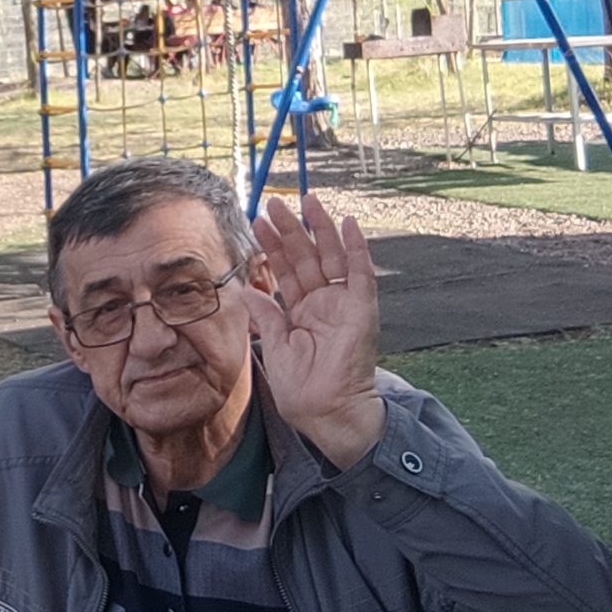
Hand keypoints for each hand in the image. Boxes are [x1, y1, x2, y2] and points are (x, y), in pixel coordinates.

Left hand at [238, 193, 387, 470]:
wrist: (326, 411)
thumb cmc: (302, 388)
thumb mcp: (276, 346)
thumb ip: (267, 315)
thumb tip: (248, 289)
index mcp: (301, 312)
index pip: (285, 271)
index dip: (272, 247)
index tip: (256, 222)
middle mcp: (323, 303)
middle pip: (306, 257)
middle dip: (291, 230)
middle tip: (274, 203)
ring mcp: (343, 304)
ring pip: (331, 257)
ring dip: (320, 228)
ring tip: (306, 200)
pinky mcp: (362, 309)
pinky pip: (361, 273)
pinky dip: (356, 248)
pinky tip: (348, 224)